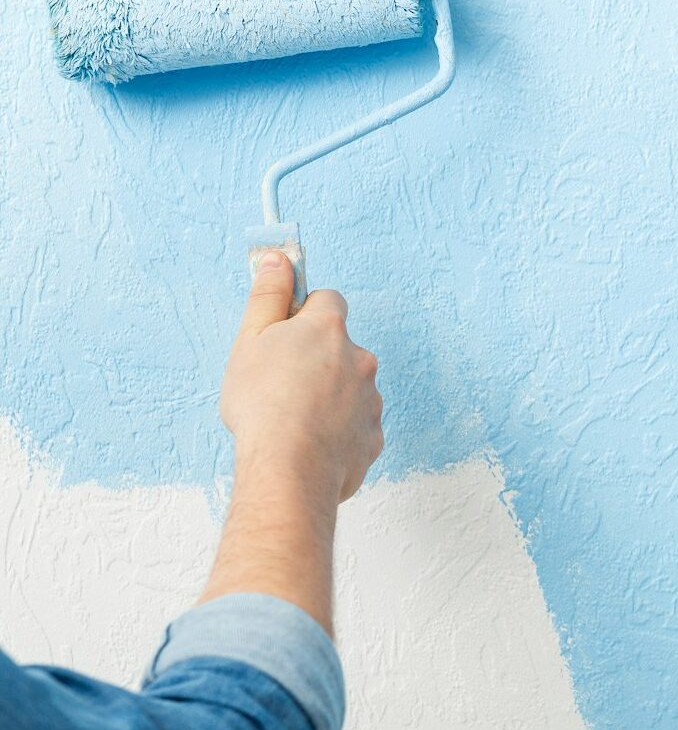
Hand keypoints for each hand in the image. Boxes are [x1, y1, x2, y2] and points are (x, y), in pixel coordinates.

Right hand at [220, 252, 383, 502]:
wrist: (288, 470)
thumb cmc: (263, 404)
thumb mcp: (250, 340)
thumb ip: (269, 295)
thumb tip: (278, 259)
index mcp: (329, 329)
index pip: (328, 300)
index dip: (304, 314)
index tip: (285, 333)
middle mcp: (360, 359)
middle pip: (340, 347)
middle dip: (317, 359)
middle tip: (281, 384)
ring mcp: (371, 400)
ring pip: (349, 388)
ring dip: (328, 397)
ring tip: (294, 421)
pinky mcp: (373, 438)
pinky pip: (355, 427)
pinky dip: (337, 433)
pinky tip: (310, 444)